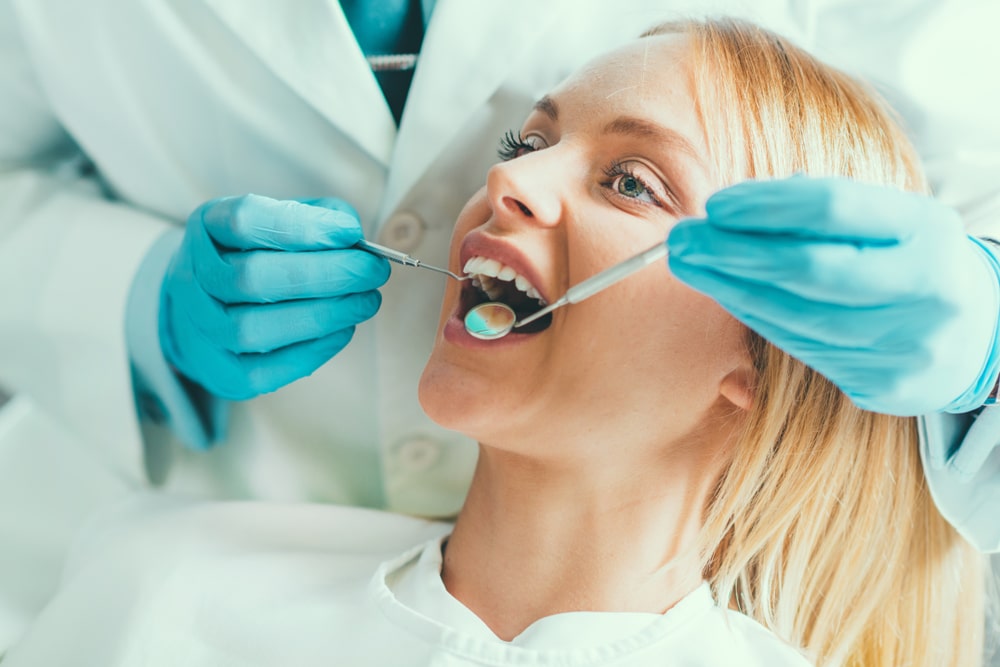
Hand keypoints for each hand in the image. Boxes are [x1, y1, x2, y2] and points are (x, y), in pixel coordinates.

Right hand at [159, 195, 389, 399]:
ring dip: (322, 315)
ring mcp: (199, 327)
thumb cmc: (263, 255)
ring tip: (366, 302)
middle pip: (251, 278)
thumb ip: (322, 220)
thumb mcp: (287, 220)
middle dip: (324, 276)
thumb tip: (355, 239)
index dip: (301, 228)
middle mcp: (191, 276)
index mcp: (208, 226)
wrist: (214, 307)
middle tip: (373, 272)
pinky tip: (343, 330)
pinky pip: (262, 369)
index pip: (244, 221)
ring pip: (251, 328)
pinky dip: (311, 351)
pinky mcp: (219, 371)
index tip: (350, 234)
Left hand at [667, 176, 999, 415]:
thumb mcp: (887, 220)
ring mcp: (906, 343)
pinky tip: (727, 295)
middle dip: (733, 252)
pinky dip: (757, 318)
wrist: (977, 332)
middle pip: (807, 268)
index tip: (716, 205)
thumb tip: (731, 211)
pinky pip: (802, 346)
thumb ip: (820, 210)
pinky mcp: (885, 384)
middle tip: (682, 239)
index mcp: (927, 231)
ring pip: (797, 316)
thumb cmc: (909, 259)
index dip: (766, 206)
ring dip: (731, 289)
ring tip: (691, 264)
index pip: (833, 208)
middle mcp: (924, 289)